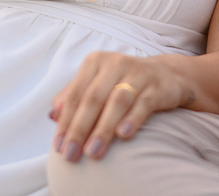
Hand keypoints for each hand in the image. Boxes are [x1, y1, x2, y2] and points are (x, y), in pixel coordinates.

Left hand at [50, 52, 191, 162]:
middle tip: (71, 155)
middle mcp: (115, 63)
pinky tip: (123, 135)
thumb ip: (74, 97)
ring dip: (103, 129)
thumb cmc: (123, 83)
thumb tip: (53, 115)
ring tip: (93, 152)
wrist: (166, 75)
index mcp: (95, 62)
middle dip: (80, 129)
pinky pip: (143, 103)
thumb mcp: (97, 84)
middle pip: (93, 98)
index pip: (75, 95)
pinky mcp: (157, 86)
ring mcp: (137, 73)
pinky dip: (132, 119)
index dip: (65, 122)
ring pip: (117, 101)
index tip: (58, 147)